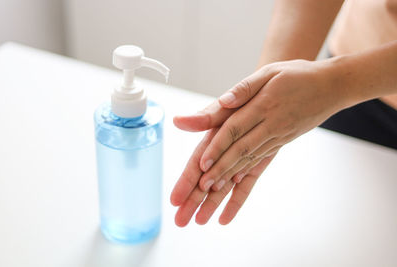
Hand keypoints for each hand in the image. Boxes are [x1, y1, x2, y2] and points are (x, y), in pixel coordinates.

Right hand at [171, 101, 274, 225]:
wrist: (280, 92)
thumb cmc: (251, 94)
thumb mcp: (229, 103)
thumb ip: (207, 115)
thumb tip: (179, 121)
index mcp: (215, 137)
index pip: (198, 163)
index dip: (186, 181)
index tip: (175, 200)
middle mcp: (224, 150)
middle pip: (206, 178)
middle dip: (193, 199)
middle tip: (179, 221)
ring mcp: (239, 158)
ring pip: (223, 185)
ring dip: (210, 204)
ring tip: (198, 223)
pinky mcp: (256, 162)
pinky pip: (246, 184)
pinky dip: (236, 200)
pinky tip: (225, 218)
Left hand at [198, 59, 344, 192]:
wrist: (333, 87)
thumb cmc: (298, 74)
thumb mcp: (270, 72)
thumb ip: (245, 88)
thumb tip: (224, 100)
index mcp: (264, 104)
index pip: (235, 128)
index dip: (218, 147)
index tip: (202, 163)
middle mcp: (272, 124)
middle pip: (241, 149)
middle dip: (220, 168)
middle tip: (203, 185)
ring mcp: (280, 135)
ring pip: (251, 157)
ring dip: (231, 173)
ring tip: (214, 189)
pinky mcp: (284, 140)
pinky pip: (263, 157)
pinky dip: (248, 169)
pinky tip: (237, 180)